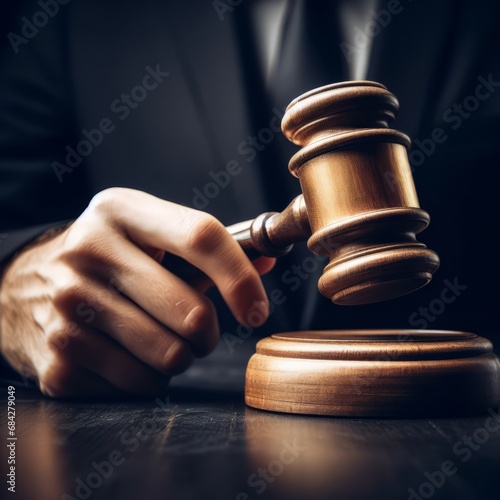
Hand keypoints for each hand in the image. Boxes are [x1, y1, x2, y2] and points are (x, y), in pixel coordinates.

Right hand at [0, 188, 274, 396]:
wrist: (22, 286)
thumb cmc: (105, 257)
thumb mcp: (146, 233)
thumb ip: (207, 248)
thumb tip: (266, 260)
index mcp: (121, 211)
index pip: (201, 236)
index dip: (241, 277)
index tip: (256, 310)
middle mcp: (88, 251)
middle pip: (191, 312)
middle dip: (208, 333)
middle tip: (196, 329)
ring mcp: (66, 306)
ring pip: (169, 356)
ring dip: (179, 357)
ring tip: (156, 338)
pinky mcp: (57, 356)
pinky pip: (138, 384)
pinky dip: (146, 377)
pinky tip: (125, 354)